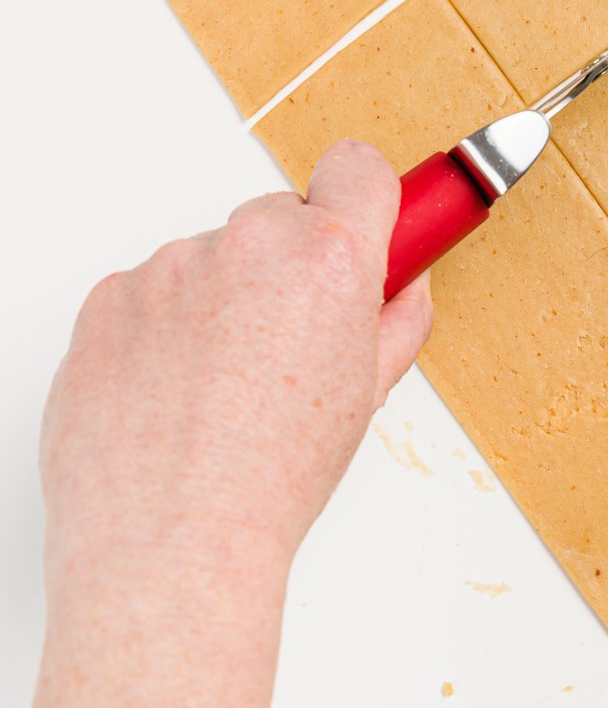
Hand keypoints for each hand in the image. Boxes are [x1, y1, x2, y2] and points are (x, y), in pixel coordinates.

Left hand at [39, 140, 432, 611]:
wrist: (170, 540)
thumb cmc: (268, 481)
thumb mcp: (365, 399)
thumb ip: (394, 324)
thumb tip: (401, 290)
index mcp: (327, 260)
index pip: (358, 167)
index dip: (364, 199)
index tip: (363, 224)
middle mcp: (246, 246)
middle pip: (278, 220)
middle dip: (288, 268)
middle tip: (288, 345)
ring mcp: (168, 268)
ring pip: (209, 262)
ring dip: (220, 304)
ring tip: (221, 393)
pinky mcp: (107, 298)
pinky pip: (147, 295)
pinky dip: (160, 334)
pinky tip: (173, 398)